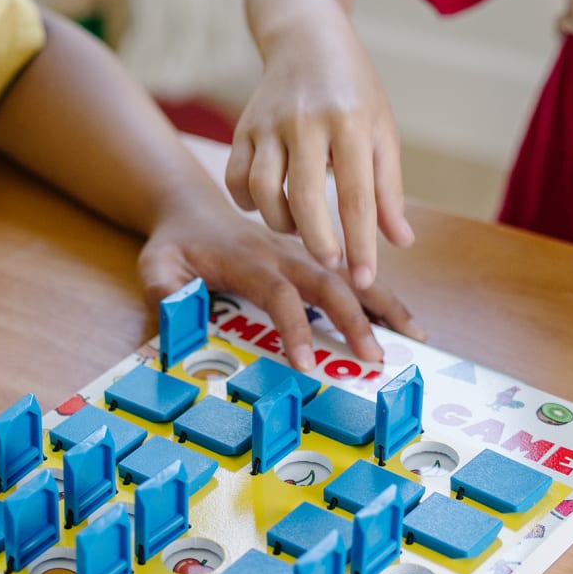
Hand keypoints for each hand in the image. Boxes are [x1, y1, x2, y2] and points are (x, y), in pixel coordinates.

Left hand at [138, 192, 424, 371]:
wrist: (191, 211)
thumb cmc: (175, 245)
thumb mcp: (156, 265)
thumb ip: (164, 289)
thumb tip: (180, 312)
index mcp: (248, 261)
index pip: (278, 294)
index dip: (294, 327)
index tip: (308, 363)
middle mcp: (282, 255)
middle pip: (327, 283)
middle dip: (354, 319)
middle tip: (377, 357)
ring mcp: (301, 255)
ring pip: (348, 277)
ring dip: (382, 304)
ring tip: (416, 335)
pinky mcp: (310, 261)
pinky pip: (350, 277)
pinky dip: (380, 296)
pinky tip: (405, 320)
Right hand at [225, 21, 412, 292]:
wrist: (306, 39)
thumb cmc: (353, 90)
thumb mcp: (381, 129)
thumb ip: (388, 188)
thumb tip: (399, 241)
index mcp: (350, 121)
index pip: (356, 195)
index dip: (360, 243)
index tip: (365, 279)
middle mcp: (306, 121)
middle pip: (305, 197)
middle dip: (318, 241)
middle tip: (331, 265)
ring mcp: (269, 123)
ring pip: (263, 190)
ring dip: (281, 223)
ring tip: (301, 228)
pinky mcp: (243, 128)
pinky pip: (236, 178)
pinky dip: (249, 203)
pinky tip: (271, 206)